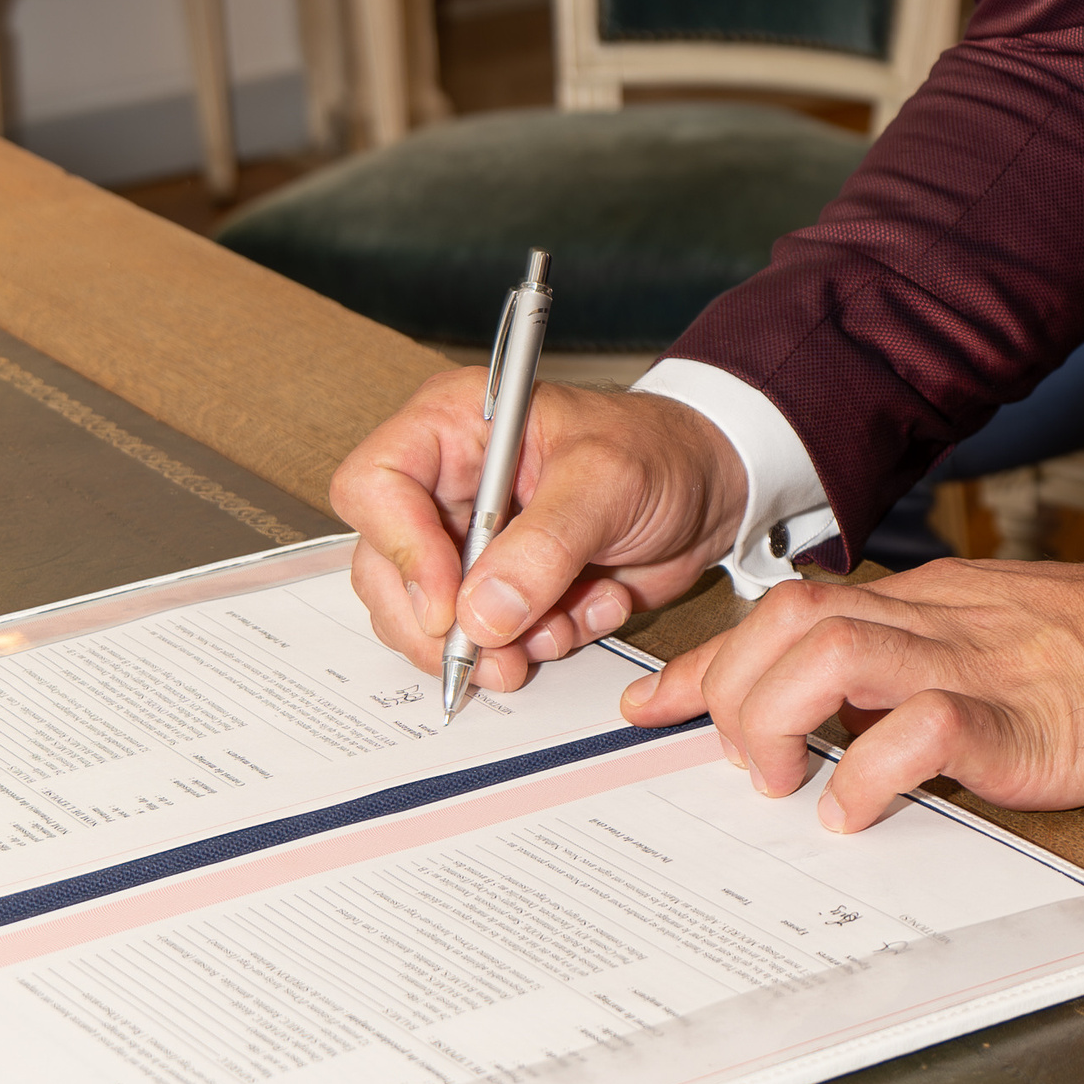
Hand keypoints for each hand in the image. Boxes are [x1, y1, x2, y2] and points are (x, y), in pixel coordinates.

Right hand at [330, 375, 747, 698]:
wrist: (709, 488)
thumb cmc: (659, 453)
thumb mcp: (608, 483)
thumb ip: (544, 546)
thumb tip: (479, 615)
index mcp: (454, 425)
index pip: (374, 485)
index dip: (398, 549)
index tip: (448, 604)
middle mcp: (445, 484)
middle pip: (384, 569)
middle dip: (440, 626)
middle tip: (499, 658)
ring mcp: (467, 542)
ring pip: (426, 619)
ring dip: (496, 645)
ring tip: (566, 623)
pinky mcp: (498, 588)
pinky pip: (484, 641)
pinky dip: (537, 642)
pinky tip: (588, 608)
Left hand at [619, 557, 1083, 831]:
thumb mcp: (1003, 640)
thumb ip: (930, 665)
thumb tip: (861, 718)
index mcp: (933, 603)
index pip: (793, 608)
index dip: (710, 660)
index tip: (654, 701)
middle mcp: (937, 620)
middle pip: (789, 617)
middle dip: (729, 685)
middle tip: (726, 757)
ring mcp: (975, 664)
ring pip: (830, 647)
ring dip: (778, 717)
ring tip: (781, 779)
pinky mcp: (1019, 722)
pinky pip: (920, 729)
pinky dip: (869, 772)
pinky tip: (859, 809)